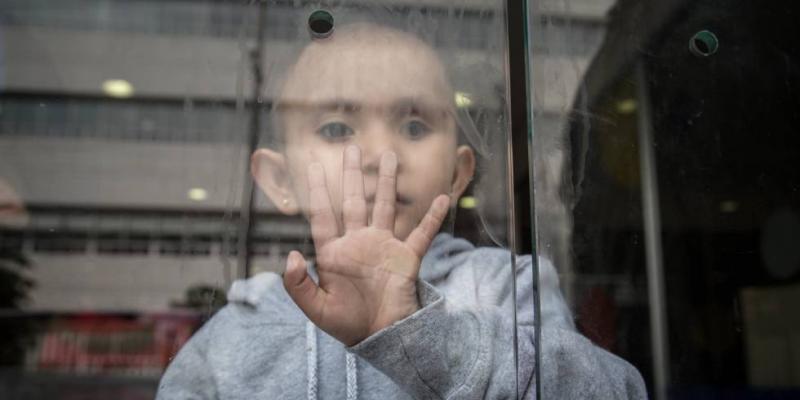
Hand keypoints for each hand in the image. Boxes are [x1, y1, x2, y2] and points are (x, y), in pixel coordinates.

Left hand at [282, 145, 449, 345]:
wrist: (382, 337)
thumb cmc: (347, 325)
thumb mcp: (317, 309)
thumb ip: (298, 285)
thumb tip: (290, 254)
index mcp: (335, 253)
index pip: (324, 214)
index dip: (319, 190)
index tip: (315, 165)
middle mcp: (359, 243)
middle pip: (354, 201)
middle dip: (352, 174)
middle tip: (351, 147)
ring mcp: (384, 248)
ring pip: (385, 206)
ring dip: (387, 182)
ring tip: (388, 156)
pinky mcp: (406, 258)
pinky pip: (422, 233)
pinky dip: (432, 217)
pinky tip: (441, 198)